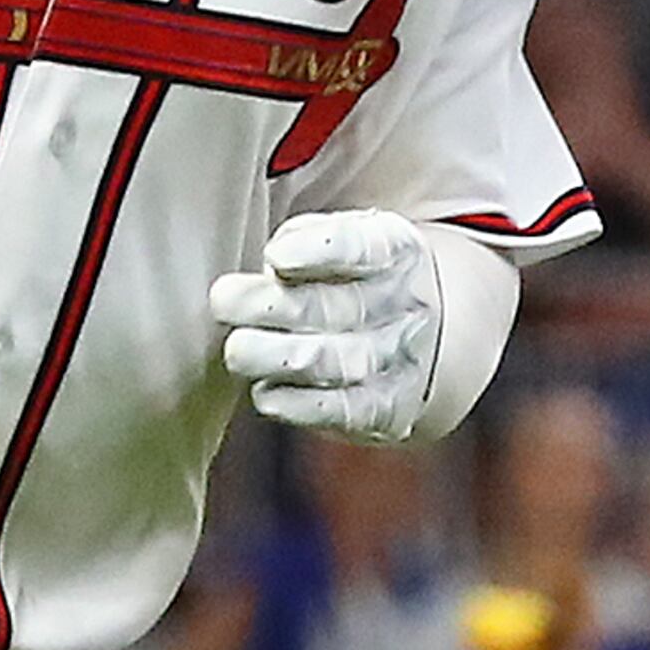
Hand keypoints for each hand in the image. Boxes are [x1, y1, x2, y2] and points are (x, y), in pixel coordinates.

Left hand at [209, 211, 447, 439]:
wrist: (426, 339)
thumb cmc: (357, 280)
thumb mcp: (347, 239)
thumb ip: (308, 238)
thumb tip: (275, 259)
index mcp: (394, 252)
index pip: (363, 247)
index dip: (320, 250)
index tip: (275, 256)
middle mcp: (403, 306)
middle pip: (338, 308)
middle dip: (272, 305)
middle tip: (223, 299)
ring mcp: (396, 361)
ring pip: (336, 363)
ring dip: (279, 358)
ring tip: (237, 350)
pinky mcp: (385, 410)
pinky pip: (342, 411)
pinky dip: (298, 405)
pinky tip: (264, 393)